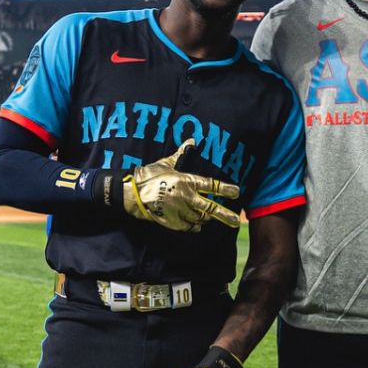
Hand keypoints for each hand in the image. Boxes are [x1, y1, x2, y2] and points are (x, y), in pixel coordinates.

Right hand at [122, 140, 239, 232]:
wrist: (131, 193)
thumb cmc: (148, 176)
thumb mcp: (165, 163)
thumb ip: (181, 153)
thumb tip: (192, 140)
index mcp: (187, 181)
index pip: (212, 185)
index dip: (226, 189)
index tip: (237, 193)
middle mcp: (186, 197)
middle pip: (211, 208)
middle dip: (225, 215)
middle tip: (235, 221)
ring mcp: (180, 211)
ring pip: (200, 218)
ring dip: (206, 218)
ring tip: (208, 218)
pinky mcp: (173, 222)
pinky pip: (189, 227)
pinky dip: (194, 226)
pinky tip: (196, 225)